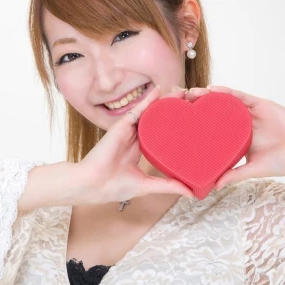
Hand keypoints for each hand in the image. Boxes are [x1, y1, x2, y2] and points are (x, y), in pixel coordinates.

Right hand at [76, 85, 194, 204]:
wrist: (93, 185)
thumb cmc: (113, 187)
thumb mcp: (147, 185)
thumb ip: (168, 186)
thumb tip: (191, 192)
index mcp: (138, 151)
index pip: (159, 136)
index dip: (173, 128)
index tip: (189, 123)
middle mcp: (134, 139)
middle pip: (156, 121)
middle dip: (171, 112)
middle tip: (189, 103)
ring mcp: (127, 132)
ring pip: (149, 113)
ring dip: (164, 103)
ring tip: (181, 94)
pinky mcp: (121, 127)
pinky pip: (137, 110)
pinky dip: (148, 100)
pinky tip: (160, 91)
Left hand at [183, 85, 284, 190]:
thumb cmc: (283, 163)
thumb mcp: (253, 170)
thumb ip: (234, 175)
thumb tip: (213, 186)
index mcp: (238, 137)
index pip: (213, 127)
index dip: (196, 123)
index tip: (177, 123)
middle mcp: (242, 122)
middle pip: (215, 111)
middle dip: (197, 106)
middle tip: (178, 103)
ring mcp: (251, 113)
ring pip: (225, 101)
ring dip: (207, 96)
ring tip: (190, 94)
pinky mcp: (261, 104)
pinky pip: (241, 96)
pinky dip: (226, 92)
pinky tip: (212, 90)